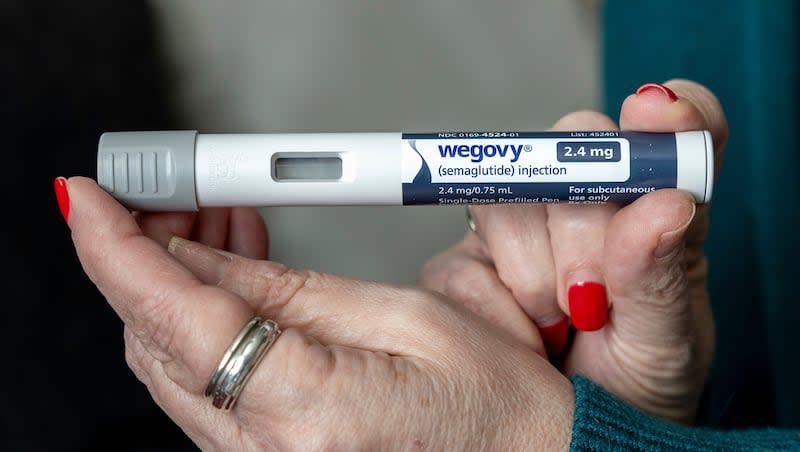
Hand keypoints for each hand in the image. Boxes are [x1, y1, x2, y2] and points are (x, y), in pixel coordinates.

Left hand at [64, 177, 574, 450]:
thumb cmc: (494, 408)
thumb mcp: (404, 317)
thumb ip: (290, 288)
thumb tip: (205, 256)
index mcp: (311, 411)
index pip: (178, 319)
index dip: (119, 251)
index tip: (88, 201)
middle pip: (157, 340)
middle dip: (149, 255)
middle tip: (177, 195)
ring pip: (171, 364)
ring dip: (177, 286)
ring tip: (220, 224)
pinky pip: (202, 387)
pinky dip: (201, 325)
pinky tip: (232, 279)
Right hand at [419, 80, 727, 422]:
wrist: (567, 435)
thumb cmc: (634, 387)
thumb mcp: (666, 343)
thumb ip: (664, 274)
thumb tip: (666, 203)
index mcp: (655, 211)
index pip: (671, 130)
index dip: (665, 114)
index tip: (656, 114)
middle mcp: (587, 205)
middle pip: (571, 152)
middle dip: (583, 228)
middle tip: (593, 298)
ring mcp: (521, 229)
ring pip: (507, 199)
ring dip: (533, 274)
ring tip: (558, 324)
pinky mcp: (466, 263)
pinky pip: (463, 260)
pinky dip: (494, 307)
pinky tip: (523, 333)